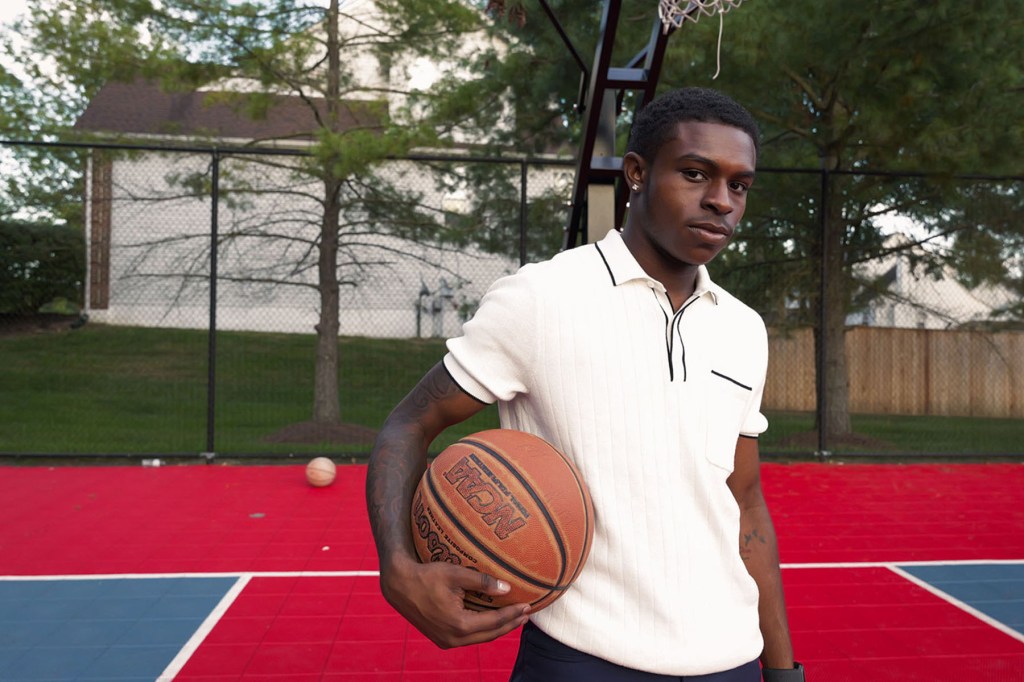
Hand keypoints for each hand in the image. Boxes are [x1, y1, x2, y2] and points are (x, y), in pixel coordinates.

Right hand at [380, 556, 530, 648]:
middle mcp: (453, 638)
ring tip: (513, 618)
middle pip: (489, 635)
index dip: (512, 614)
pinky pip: (468, 636)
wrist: (398, 585)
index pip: (494, 622)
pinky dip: (482, 629)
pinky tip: (490, 620)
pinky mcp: (440, 638)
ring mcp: (445, 641)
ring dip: (497, 628)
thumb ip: (482, 582)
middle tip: (526, 615)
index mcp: (459, 624)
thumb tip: (507, 589)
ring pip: (479, 638)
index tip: (527, 605)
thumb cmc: (426, 575)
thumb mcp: (456, 573)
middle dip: (509, 625)